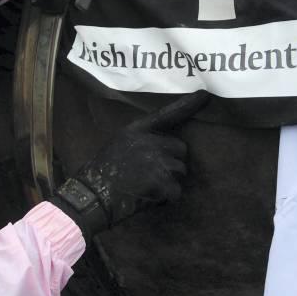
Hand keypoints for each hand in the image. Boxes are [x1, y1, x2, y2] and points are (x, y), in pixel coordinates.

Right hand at [50, 90, 208, 239]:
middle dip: (172, 163)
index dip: (187, 105)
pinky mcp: (160, 180)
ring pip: (180, 171)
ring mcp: (155, 160)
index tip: (205, 95)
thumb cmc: (101, 173)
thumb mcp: (117, 145)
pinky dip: (165, 199)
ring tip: (146, 187)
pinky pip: (175, 192)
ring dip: (169, 182)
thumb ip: (140, 141)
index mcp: (136, 130)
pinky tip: (147, 198)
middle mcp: (148, 141)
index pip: (167, 115)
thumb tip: (163, 148)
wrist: (91, 195)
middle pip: (180, 149)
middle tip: (152, 175)